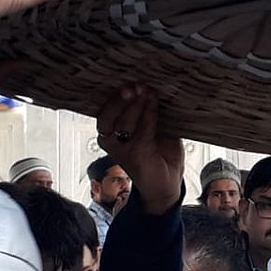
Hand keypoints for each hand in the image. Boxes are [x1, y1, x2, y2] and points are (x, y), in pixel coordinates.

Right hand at [95, 84, 184, 215]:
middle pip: (108, 117)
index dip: (112, 99)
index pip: (103, 114)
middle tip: (135, 86)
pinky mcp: (137, 155)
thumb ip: (148, 113)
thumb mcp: (152, 129)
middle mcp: (112, 144)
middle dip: (121, 99)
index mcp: (111, 136)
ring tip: (146, 91)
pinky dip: (149, 113)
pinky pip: (142, 129)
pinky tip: (154, 102)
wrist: (166, 187)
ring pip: (124, 121)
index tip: (125, 84)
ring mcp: (122, 151)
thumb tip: (152, 88)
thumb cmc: (158, 156)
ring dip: (136, 104)